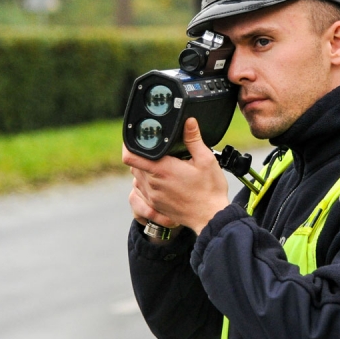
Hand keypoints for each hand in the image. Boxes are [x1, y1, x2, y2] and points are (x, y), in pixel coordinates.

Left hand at [122, 118, 229, 234]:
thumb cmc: (210, 190)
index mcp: (163, 170)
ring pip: (136, 177)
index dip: (128, 144)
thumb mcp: (206, 160)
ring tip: (162, 164)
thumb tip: (188, 121)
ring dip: (144, 169)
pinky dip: (147, 182)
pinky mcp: (155, 204)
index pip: (131, 156)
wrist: (211, 218)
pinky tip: (163, 179)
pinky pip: (142, 189)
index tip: (135, 138)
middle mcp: (153, 183)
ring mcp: (152, 196)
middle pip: (133, 164)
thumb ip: (194, 139)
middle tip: (157, 150)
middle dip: (142, 155)